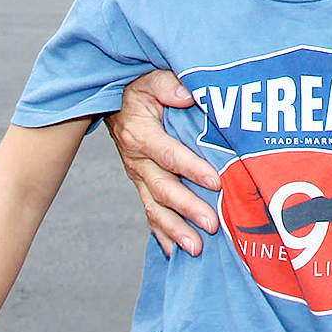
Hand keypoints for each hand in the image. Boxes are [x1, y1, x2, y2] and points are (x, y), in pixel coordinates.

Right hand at [102, 71, 219, 256]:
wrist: (115, 102)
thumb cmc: (140, 91)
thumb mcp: (151, 80)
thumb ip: (168, 86)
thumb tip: (187, 94)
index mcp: (141, 134)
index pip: (168, 154)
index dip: (191, 168)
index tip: (216, 181)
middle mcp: (137, 161)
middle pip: (163, 189)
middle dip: (188, 209)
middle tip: (213, 224)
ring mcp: (137, 177)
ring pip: (155, 208)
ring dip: (176, 229)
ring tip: (196, 248)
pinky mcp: (141, 186)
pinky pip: (150, 214)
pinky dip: (162, 234)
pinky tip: (176, 251)